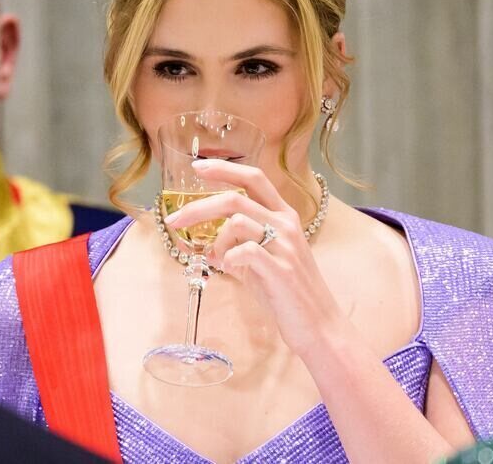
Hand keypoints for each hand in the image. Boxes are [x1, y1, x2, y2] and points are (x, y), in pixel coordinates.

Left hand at [164, 159, 346, 355]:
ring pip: (237, 221)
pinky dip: (228, 258)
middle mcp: (285, 223)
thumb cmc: (287, 293)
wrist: (318, 325)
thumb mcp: (260, 263)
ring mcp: (284, 245)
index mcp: (283, 215)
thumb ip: (235, 249)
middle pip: (235, 198)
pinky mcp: (280, 268)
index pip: (254, 178)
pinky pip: (244, 250)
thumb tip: (204, 247)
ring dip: (215, 239)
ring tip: (215, 258)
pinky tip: (228, 269)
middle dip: (198, 206)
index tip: (197, 167)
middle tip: (174, 220)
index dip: (224, 169)